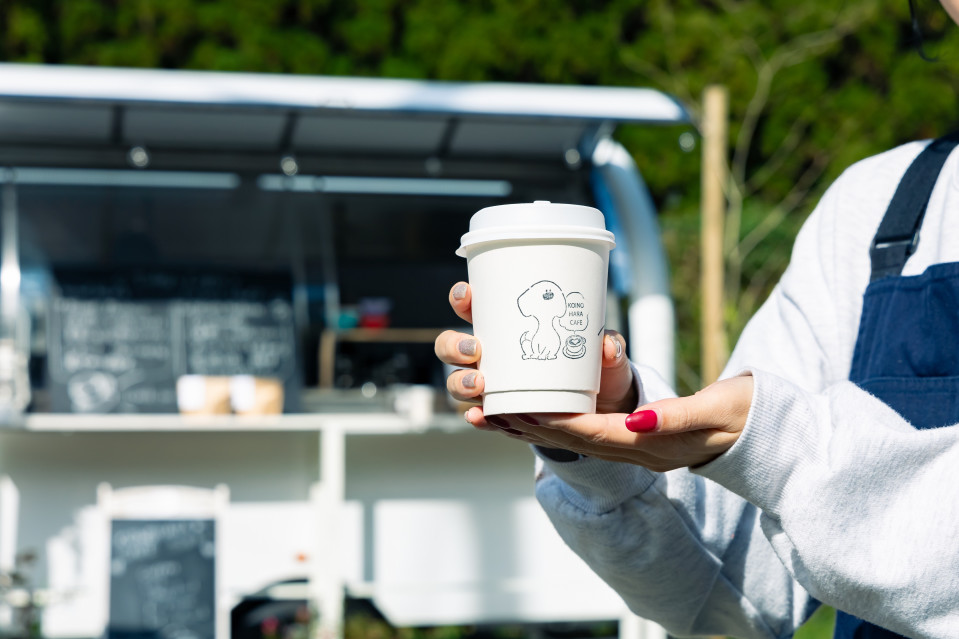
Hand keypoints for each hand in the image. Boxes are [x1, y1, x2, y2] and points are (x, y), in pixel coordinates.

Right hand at [434, 282, 637, 433]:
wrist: (602, 409)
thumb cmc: (597, 369)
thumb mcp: (606, 356)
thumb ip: (610, 347)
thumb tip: (606, 344)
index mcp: (507, 328)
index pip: (474, 308)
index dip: (462, 299)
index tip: (469, 295)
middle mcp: (491, 356)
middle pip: (451, 346)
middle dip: (454, 346)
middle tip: (475, 350)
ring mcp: (492, 385)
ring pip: (458, 381)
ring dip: (461, 381)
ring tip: (480, 384)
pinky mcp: (501, 414)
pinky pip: (480, 416)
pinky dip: (476, 417)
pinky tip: (479, 416)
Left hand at [500, 376, 752, 470]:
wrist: (774, 437)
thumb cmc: (751, 415)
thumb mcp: (722, 409)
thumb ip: (679, 415)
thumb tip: (636, 420)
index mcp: (658, 446)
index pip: (594, 433)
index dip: (556, 420)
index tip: (521, 404)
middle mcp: (643, 454)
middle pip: (576, 442)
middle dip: (533, 426)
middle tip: (492, 408)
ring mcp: (642, 452)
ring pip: (579, 443)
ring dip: (539, 430)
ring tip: (500, 414)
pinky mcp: (643, 443)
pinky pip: (592, 437)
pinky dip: (562, 427)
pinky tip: (541, 414)